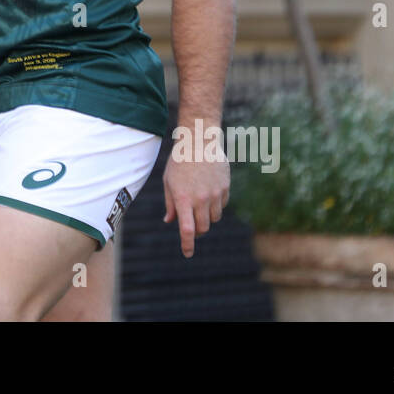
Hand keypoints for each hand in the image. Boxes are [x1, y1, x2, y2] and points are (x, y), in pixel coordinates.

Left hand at [162, 142, 229, 258]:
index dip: (188, 245)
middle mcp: (200, 199)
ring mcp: (214, 194)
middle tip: (192, 227)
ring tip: (199, 206)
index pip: (187, 230)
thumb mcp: (168, 181)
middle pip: (203, 228)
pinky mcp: (225, 188)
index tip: (187, 253)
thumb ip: (170, 203)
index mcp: (183, 199)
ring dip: (207, 218)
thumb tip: (170, 221)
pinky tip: (208, 193)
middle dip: (197, 232)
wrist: (199, 140)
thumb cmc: (179, 161)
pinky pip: (222, 205)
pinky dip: (215, 206)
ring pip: (214, 218)